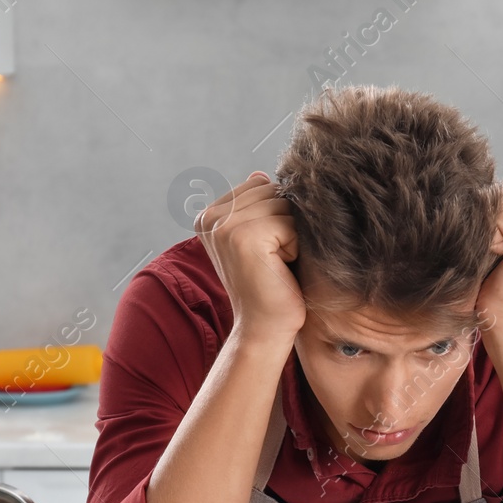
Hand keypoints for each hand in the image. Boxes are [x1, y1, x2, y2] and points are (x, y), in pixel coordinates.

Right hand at [195, 172, 304, 345]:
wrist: (264, 329)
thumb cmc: (269, 285)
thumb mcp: (259, 240)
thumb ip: (256, 206)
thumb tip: (260, 173)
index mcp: (208, 215)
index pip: (259, 185)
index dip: (275, 215)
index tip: (264, 249)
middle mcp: (210, 217)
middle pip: (273, 191)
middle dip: (285, 222)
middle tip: (272, 259)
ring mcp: (225, 226)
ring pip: (283, 204)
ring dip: (291, 235)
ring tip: (275, 263)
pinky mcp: (245, 237)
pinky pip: (290, 223)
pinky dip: (295, 247)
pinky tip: (279, 268)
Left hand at [475, 178, 502, 337]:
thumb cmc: (495, 288)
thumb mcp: (497, 240)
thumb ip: (498, 209)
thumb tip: (477, 177)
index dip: (488, 217)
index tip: (495, 251)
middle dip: (486, 221)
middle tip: (494, 258)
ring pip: (499, 201)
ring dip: (486, 229)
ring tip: (496, 259)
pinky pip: (499, 213)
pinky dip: (488, 236)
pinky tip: (497, 259)